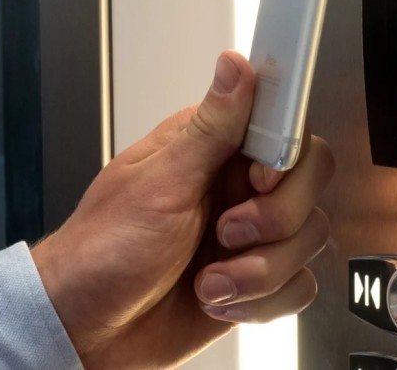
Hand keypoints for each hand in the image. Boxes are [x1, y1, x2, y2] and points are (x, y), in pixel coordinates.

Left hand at [30, 50, 334, 368]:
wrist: (87, 331)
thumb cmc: (102, 250)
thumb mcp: (158, 184)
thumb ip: (210, 128)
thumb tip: (235, 66)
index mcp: (213, 146)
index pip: (285, 126)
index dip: (285, 155)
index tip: (259, 180)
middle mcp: (236, 184)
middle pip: (309, 180)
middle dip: (275, 219)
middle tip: (225, 231)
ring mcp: (250, 233)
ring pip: (308, 237)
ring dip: (259, 270)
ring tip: (210, 278)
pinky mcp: (257, 278)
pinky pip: (298, 284)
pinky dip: (261, 300)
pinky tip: (218, 299)